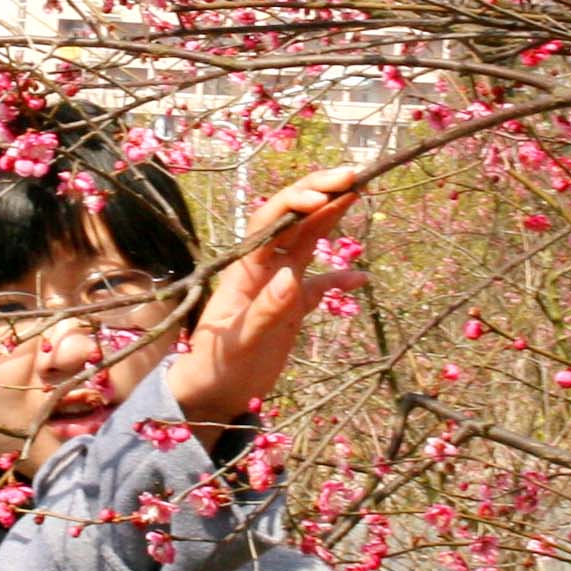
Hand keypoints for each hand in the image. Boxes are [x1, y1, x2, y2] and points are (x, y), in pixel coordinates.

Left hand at [164, 168, 363, 429]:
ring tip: (358, 194)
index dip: (296, 203)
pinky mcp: (290, 308)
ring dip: (330, 218)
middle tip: (353, 175)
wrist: (209, 395)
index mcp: (244, 271)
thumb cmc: (214, 369)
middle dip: (319, 193)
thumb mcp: (239, 344)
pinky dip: (339, 277)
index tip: (325, 194)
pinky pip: (318, 284)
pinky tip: (361, 277)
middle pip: (292, 220)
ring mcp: (278, 287)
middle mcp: (262, 270)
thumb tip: (291, 278)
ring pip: (307, 241)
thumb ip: (265, 312)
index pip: (270, 223)